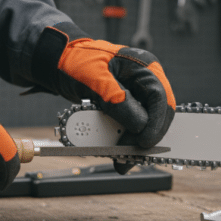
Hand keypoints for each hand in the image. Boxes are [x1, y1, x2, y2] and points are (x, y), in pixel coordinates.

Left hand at [35, 27, 174, 147]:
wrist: (59, 64)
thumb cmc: (77, 62)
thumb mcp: (96, 79)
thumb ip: (118, 100)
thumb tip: (140, 124)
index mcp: (144, 68)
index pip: (161, 98)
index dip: (157, 123)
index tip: (145, 142)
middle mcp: (144, 82)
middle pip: (157, 115)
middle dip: (145, 137)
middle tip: (130, 155)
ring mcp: (135, 95)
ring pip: (145, 124)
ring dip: (133, 141)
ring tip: (121, 158)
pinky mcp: (125, 107)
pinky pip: (130, 126)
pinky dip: (123, 138)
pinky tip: (114, 149)